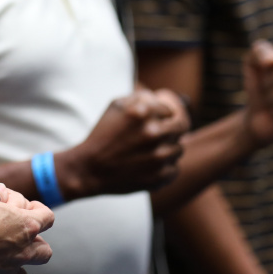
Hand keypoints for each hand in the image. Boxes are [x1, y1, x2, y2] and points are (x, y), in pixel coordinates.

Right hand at [0, 182, 52, 273]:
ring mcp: (9, 271)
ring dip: (21, 273)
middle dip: (36, 244)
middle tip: (19, 237)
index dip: (39, 210)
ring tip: (9, 264)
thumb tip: (0, 193)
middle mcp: (24, 251)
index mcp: (26, 226)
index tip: (26, 208)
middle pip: (45, 251)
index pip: (48, 217)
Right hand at [59, 90, 188, 196]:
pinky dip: (165, 168)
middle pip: (182, 126)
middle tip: (160, 135)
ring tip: (149, 152)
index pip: (169, 109)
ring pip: (179, 149)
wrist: (90, 169)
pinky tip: (149, 166)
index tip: (153, 122)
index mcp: (143, 112)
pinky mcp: (160, 176)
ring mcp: (158, 156)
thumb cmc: (103, 135)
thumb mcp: (115, 106)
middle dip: (172, 128)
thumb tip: (160, 97)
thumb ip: (140, 97)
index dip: (162, 115)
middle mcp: (153, 133)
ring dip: (167, 149)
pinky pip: (175, 169)